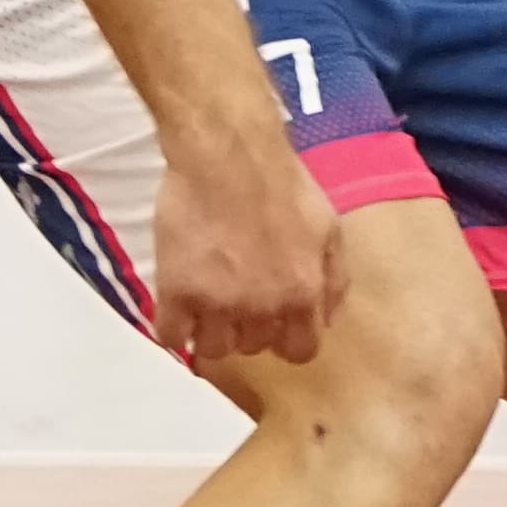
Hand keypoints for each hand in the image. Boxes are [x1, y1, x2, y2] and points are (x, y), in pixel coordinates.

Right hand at [156, 127, 348, 369]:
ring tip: (208, 300)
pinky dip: (175, 325)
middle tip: (240, 293)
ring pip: (213, 349)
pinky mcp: (176, 292)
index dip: (288, 338)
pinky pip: (172, 336)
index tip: (276, 321)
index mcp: (303, 293)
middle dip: (250, 325)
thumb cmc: (283, 184)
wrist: (229, 154)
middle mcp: (262, 308)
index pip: (300, 352)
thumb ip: (334, 278)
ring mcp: (217, 304)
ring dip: (212, 330)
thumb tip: (327, 320)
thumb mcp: (329, 227)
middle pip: (254, 347)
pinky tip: (181, 303)